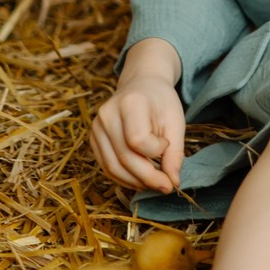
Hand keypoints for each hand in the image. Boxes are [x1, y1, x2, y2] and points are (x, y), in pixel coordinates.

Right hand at [91, 42, 184, 192]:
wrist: (142, 84)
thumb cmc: (161, 102)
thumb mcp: (175, 122)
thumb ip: (175, 153)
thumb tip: (172, 183)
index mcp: (129, 102)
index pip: (138, 140)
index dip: (156, 151)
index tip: (167, 144)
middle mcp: (107, 114)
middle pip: (124, 158)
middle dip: (147, 178)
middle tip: (166, 186)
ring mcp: (96, 126)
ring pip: (112, 167)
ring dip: (135, 182)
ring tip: (154, 184)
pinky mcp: (93, 138)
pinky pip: (106, 166)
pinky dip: (124, 178)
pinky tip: (140, 179)